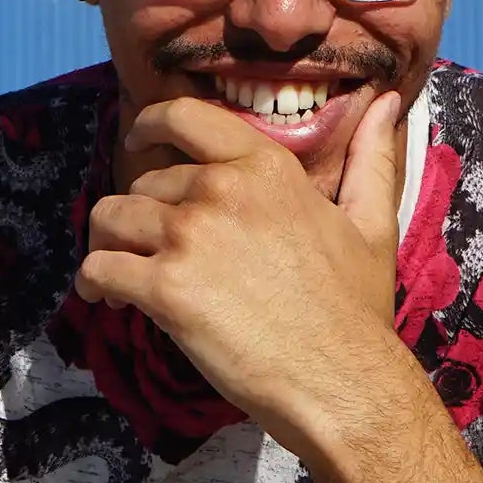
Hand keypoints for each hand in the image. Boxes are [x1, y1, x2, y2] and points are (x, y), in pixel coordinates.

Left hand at [74, 90, 414, 457]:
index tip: (137, 143)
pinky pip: (100, 269)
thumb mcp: (372, 223)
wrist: (344, 381)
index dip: (148, 125)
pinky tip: (110, 301)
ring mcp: (189, 236)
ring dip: (108, 244)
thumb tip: (387, 101)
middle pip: (142, 182)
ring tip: (119, 275)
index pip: (183, 116)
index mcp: (265, 165)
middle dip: (137, 215)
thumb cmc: (356, 310)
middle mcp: (221, 188)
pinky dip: (94, 283)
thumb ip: (372, 158)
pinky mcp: (165, 288)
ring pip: (110, 219)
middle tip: (147, 250)